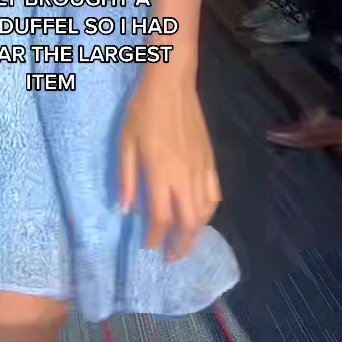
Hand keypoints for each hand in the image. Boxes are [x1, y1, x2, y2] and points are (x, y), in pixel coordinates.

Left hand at [120, 73, 220, 260]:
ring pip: (205, 212)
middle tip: (171, 257)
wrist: (172, 83)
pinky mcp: (210, 159)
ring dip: (196, 232)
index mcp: (160, 172)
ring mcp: (200, 168)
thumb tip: (127, 210)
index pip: (161, 218)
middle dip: (181, 245)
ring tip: (185, 241)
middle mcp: (184, 176)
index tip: (148, 248)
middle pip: (188, 223)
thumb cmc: (143, 110)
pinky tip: (200, 213)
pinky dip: (208, 210)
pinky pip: (215, 193)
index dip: (155, 238)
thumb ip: (127, 178)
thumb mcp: (126, 142)